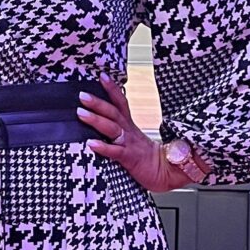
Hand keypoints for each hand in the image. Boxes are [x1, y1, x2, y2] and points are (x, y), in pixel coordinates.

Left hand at [79, 75, 204, 192]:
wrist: (168, 173)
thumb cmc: (148, 159)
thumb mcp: (134, 140)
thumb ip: (121, 131)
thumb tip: (103, 122)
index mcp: (130, 126)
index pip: (121, 103)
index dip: (112, 89)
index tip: (101, 76)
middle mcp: (129, 132)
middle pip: (113, 112)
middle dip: (98, 103)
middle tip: (82, 95)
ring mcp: (130, 144)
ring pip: (112, 128)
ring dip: (96, 119)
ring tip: (81, 113)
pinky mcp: (130, 159)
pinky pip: (115, 152)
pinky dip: (103, 147)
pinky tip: (91, 143)